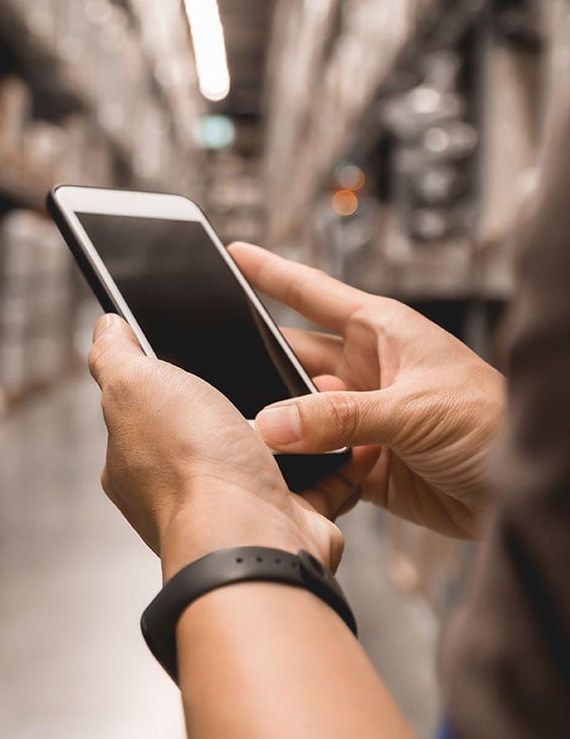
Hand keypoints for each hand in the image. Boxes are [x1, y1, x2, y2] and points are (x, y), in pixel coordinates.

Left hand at [88, 314, 351, 579]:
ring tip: (314, 386)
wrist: (251, 537)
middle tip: (267, 365)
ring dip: (295, 420)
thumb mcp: (134, 386)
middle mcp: (181, 489)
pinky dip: (338, 455)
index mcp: (136, 460)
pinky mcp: (286, 517)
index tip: (199, 350)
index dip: (169, 377)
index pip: (147, 408)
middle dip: (245, 396)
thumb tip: (106, 328)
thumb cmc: (189, 465)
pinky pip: (321, 479)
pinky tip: (348, 429)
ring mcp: (234, 506)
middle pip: (213, 425)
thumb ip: (113, 356)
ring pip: (270, 450)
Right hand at [230, 243, 505, 538]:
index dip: (271, 272)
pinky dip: (298, 468)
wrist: (527, 494)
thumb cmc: (496, 426)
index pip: (313, 294)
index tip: (233, 252)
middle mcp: (368, 371)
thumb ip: (338, 417)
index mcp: (383, 332)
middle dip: (260, 367)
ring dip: (280, 425)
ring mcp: (364, 418)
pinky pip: (314, 461)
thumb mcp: (413, 411)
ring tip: (250, 432)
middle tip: (221, 376)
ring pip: (299, 414)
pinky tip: (284, 471)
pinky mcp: (364, 464)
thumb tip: (271, 424)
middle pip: (294, 360)